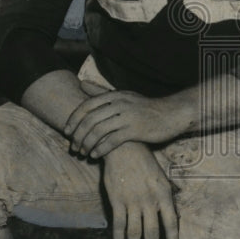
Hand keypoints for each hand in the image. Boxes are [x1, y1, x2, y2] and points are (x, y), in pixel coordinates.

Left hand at [64, 81, 186, 158]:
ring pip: (98, 131)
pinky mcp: (135, 130)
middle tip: (73, 147)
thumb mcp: (123, 95)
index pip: (86, 106)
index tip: (67, 131)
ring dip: (87, 144)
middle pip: (90, 120)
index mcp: (113, 95)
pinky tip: (95, 155)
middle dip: (78, 135)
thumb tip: (81, 83)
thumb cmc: (144, 107)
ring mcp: (127, 116)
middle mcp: (118, 104)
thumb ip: (101, 92)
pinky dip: (101, 149)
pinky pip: (112, 141)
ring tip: (83, 153)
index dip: (74, 119)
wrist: (172, 114)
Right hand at [102, 142, 178, 238]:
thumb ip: (167, 196)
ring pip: (134, 231)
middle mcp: (150, 201)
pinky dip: (118, 237)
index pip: (172, 223)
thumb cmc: (144, 162)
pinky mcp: (117, 199)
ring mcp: (132, 201)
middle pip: (152, 232)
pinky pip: (118, 223)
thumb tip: (174, 215)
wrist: (123, 147)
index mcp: (164, 195)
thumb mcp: (162, 177)